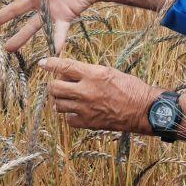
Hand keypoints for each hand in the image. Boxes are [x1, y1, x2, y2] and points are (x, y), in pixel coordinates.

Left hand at [39, 57, 159, 132]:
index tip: (43, 63)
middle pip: (55, 87)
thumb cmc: (130, 87)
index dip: (50, 63)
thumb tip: (70, 72)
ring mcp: (85, 108)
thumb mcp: (110, 72)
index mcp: (93, 74)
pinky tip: (77, 111)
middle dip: (54, 84)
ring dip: (60, 100)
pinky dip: (70, 114)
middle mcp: (86, 91)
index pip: (64, 66)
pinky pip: (68, 119)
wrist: (142, 109)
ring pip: (58, 104)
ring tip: (69, 98)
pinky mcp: (88, 122)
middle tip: (60, 83)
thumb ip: (89, 72)